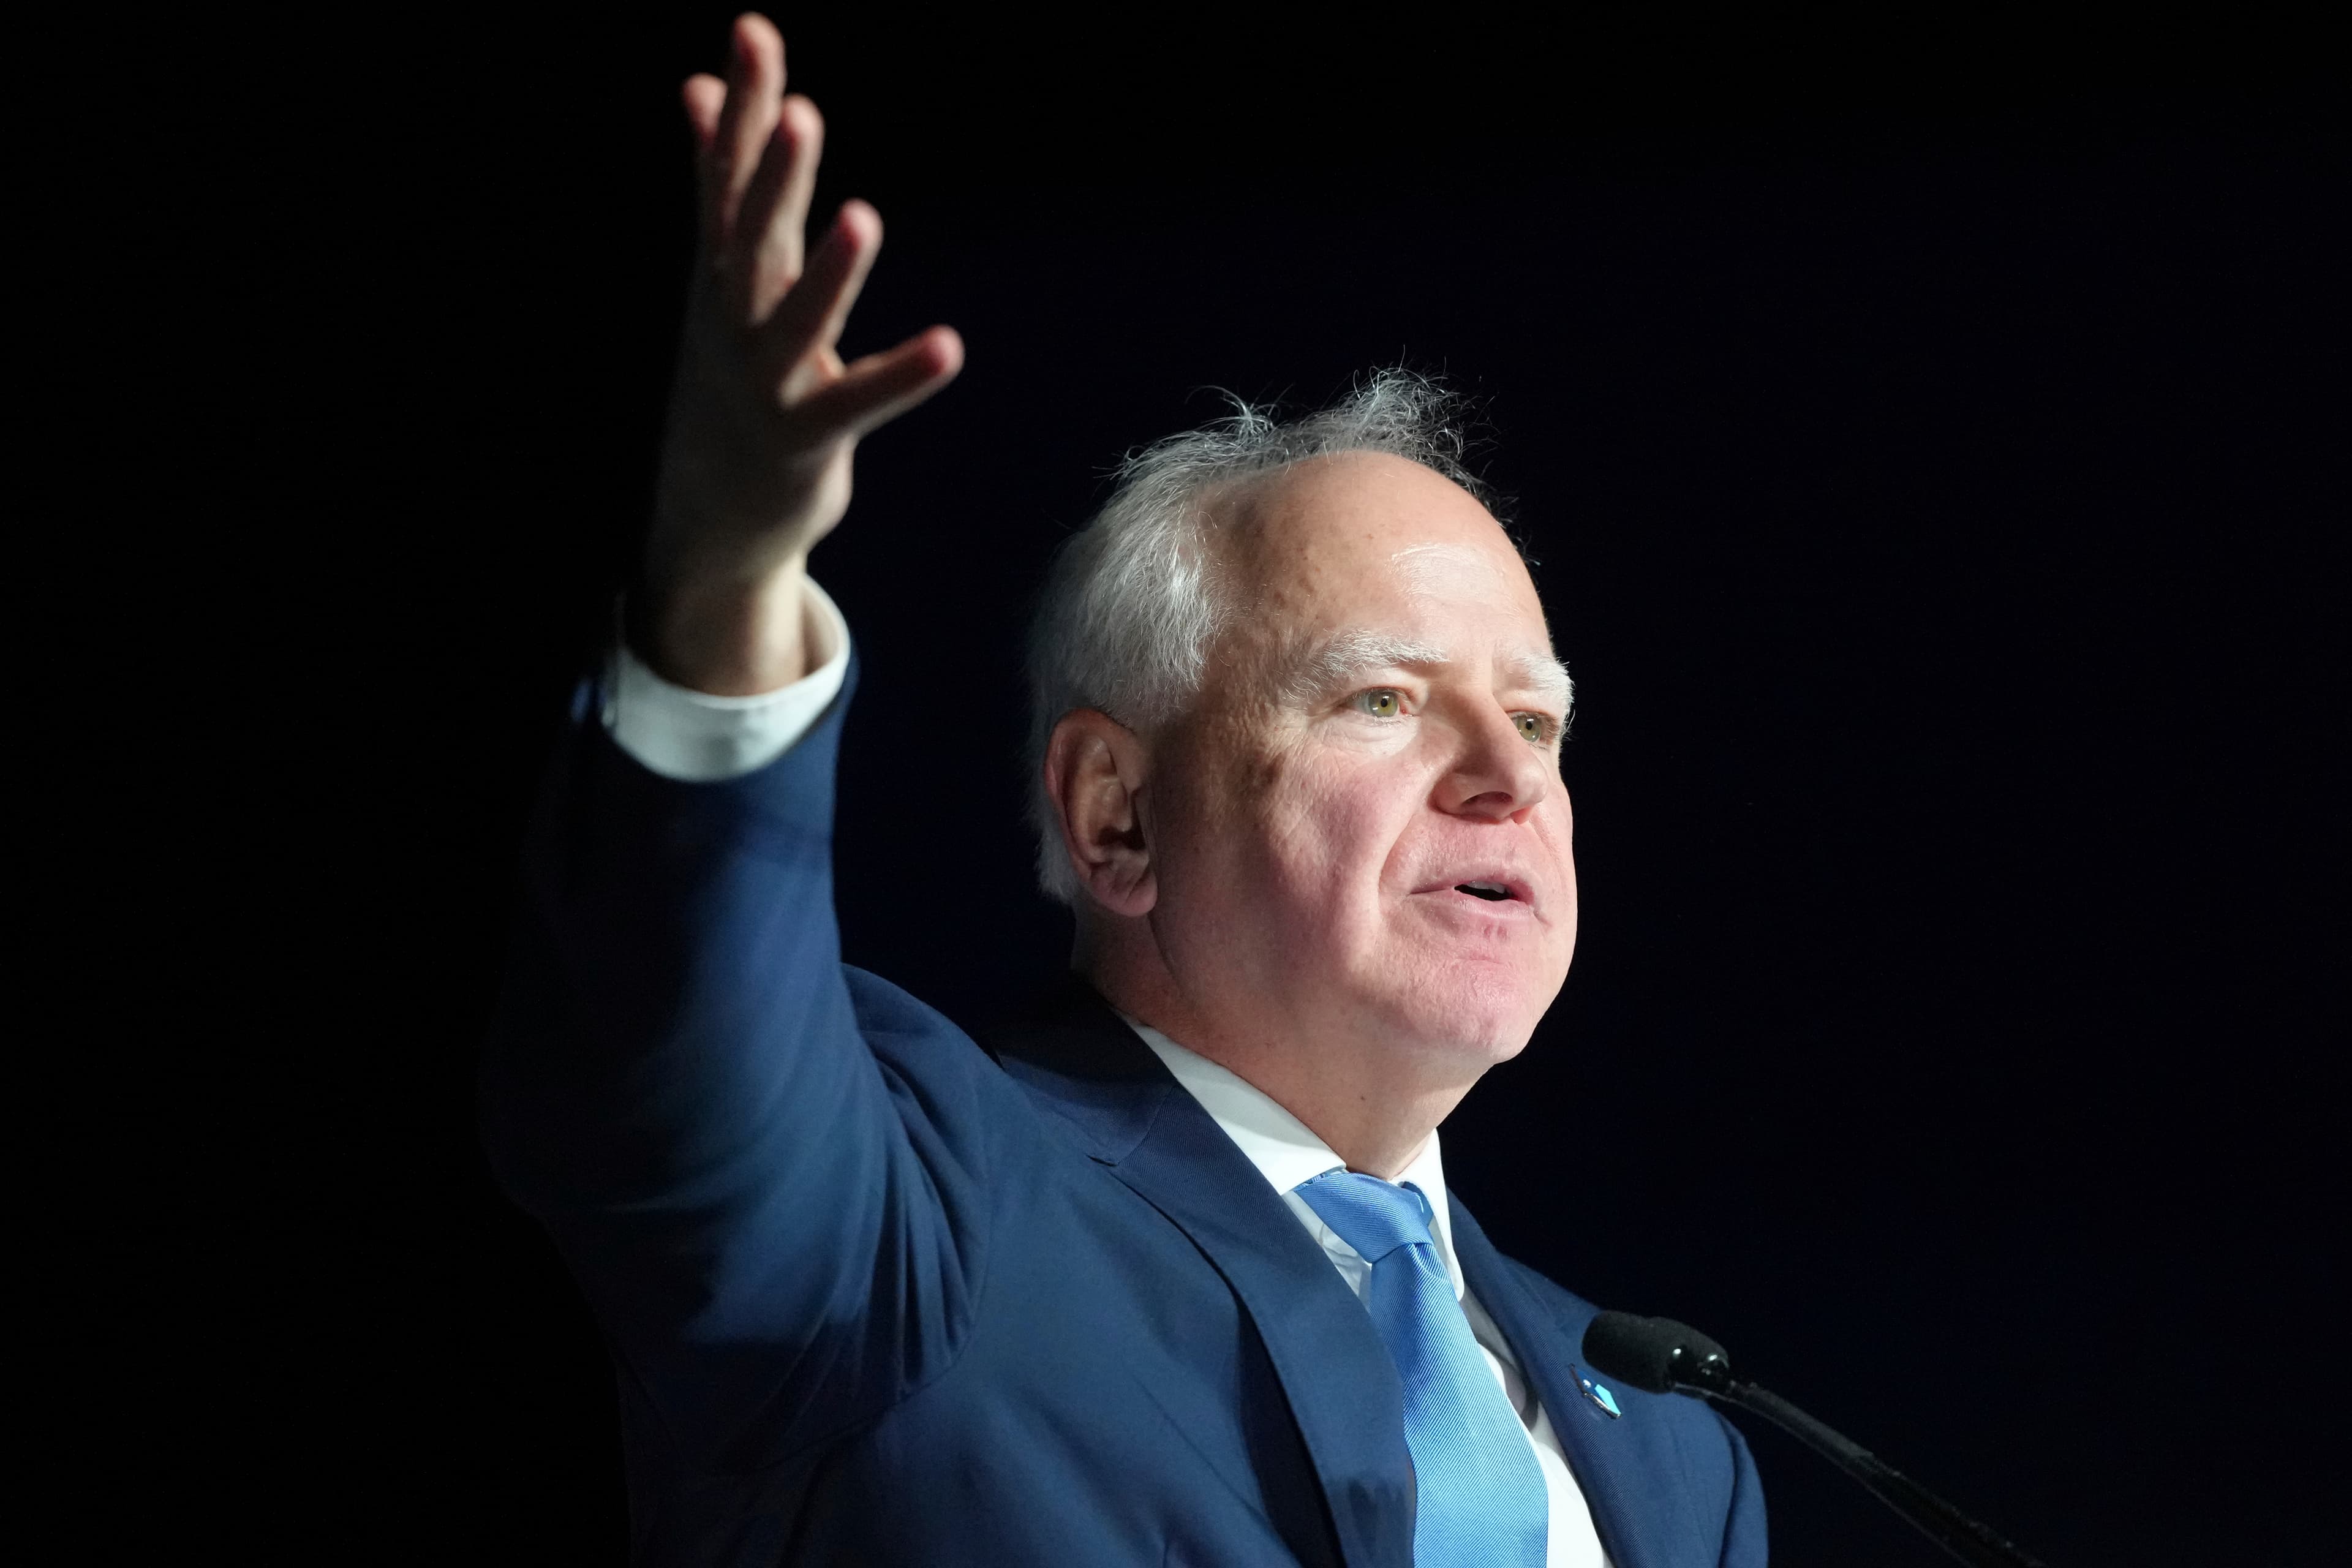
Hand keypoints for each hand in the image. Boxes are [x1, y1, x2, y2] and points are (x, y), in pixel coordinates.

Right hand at [642, 14, 962, 693]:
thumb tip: (700, 89)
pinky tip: (949, 346)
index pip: (731, 173)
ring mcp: (764, 379)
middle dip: (773, 173)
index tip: (754, 30)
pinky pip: (856, 402)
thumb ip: (723, 181)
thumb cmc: (732, 371)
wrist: (709, 507)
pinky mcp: (803, 438)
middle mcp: (734, 317)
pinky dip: (900, 374)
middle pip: (752, 234)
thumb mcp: (725, 272)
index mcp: (725, 270)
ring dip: (830, 270)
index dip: (747, 104)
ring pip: (796, 318)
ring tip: (863, 214)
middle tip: (798, 111)